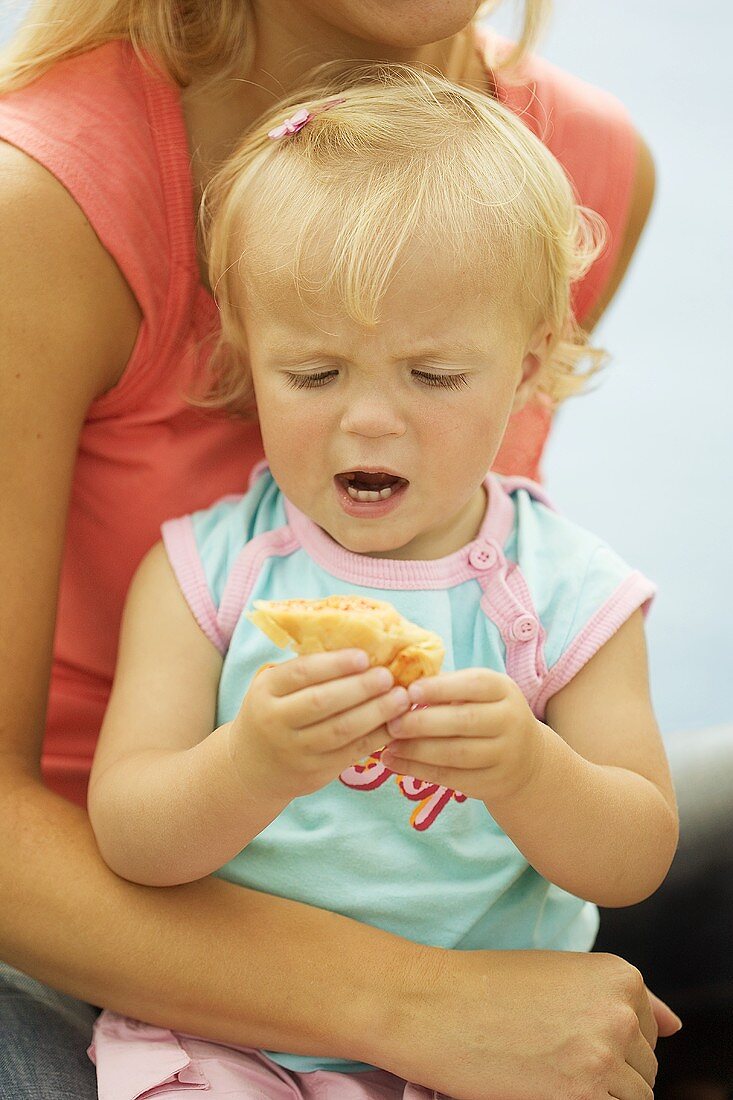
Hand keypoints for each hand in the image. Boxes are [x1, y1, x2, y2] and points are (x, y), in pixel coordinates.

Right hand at [228, 650, 410, 801]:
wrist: (253, 766)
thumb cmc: (274, 712)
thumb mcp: (275, 688)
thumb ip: (308, 672)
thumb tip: (362, 646)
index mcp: (266, 690)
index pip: (302, 673)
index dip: (335, 664)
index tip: (364, 656)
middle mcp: (275, 721)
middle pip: (322, 702)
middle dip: (360, 688)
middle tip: (388, 676)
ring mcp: (294, 750)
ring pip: (340, 730)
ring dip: (375, 713)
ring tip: (400, 698)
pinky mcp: (314, 772)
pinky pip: (351, 753)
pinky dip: (376, 738)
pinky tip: (395, 723)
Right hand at [373, 948, 680, 1099]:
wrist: (434, 1004)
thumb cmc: (488, 986)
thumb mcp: (561, 974)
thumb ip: (619, 999)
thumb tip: (677, 1024)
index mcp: (620, 975)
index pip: (649, 1030)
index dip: (608, 1041)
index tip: (568, 1036)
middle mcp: (621, 1011)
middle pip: (645, 1068)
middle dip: (608, 1071)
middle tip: (552, 1056)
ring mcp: (605, 1055)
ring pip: (634, 1098)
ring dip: (598, 1093)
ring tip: (548, 1072)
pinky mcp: (583, 1095)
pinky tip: (546, 1086)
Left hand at [382, 668, 543, 802]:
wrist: (525, 758)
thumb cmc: (486, 713)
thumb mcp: (477, 693)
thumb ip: (446, 687)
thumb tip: (399, 687)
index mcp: (503, 690)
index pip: (474, 685)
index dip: (440, 688)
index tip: (409, 692)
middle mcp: (510, 721)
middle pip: (465, 721)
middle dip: (423, 723)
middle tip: (392, 723)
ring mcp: (504, 754)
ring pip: (456, 753)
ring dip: (416, 750)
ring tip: (388, 745)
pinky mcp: (491, 782)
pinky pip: (451, 777)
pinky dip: (418, 770)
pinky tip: (395, 762)